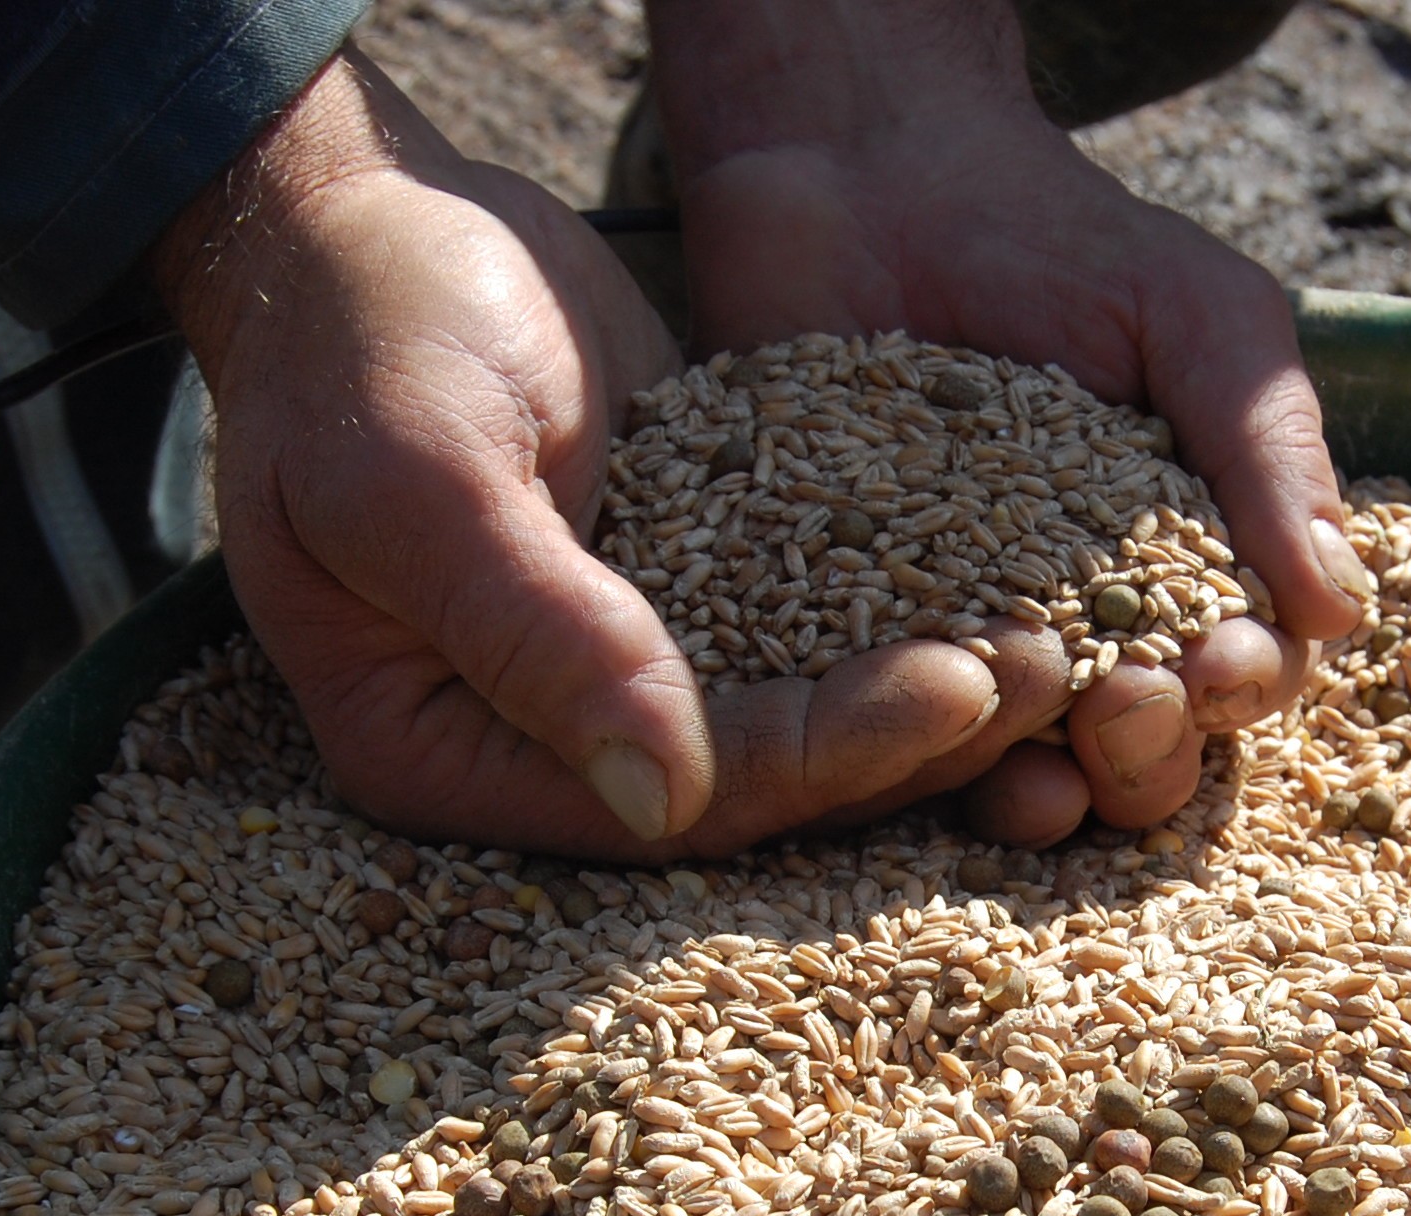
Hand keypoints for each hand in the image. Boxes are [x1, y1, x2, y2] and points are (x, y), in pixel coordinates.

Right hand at [149, 53, 1028, 856]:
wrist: (365, 217)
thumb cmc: (356, 334)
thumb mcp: (422, 474)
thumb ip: (539, 632)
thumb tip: (660, 799)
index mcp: (445, 758)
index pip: (664, 804)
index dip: (818, 760)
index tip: (956, 688)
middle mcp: (536, 746)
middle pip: (751, 787)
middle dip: (903, 740)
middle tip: (1046, 670)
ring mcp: (615, 676)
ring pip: (793, 721)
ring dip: (922, 693)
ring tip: (1054, 639)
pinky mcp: (682, 598)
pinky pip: (802, 634)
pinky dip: (896, 617)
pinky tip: (1006, 585)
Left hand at [649, 0, 1374, 845]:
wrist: (863, 172)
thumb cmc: (1059, 238)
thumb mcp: (1202, 321)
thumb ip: (1272, 453)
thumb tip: (1344, 610)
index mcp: (1184, 578)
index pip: (1238, 677)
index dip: (1240, 689)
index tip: (1224, 664)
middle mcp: (1077, 636)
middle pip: (1136, 754)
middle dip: (1147, 755)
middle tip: (1126, 704)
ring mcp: (959, 645)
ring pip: (1014, 771)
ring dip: (1042, 791)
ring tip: (1036, 775)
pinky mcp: (843, 640)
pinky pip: (878, 724)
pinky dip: (904, 751)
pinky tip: (916, 733)